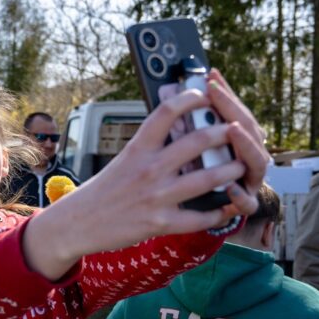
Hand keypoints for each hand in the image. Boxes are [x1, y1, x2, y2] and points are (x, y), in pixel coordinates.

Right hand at [25, 84, 267, 278]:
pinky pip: (199, 218)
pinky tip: (226, 207)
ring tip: (240, 166)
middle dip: (224, 133)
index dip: (191, 98)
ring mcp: (156, 197)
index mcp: (137, 148)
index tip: (206, 94)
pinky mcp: (160, 223)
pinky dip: (218, 212)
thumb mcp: (123, 159)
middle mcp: (149, 169)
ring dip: (231, 170)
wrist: (77, 223)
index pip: (167, 112)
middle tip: (236, 130)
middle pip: (197, 141)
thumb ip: (149, 146)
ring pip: (208, 178)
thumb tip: (174, 127)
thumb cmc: (102, 190)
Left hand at [207, 68, 271, 197]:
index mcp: (239, 140)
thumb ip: (195, 124)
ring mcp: (249, 179)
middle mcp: (248, 156)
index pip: (235, 111)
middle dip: (232, 109)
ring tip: (231, 129)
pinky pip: (247, 203)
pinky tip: (230, 189)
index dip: (225, 94)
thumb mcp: (194, 148)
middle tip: (216, 93)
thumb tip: (183, 92)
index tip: (210, 77)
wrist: (208, 206)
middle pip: (249, 129)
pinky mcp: (243, 204)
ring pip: (257, 161)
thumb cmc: (200, 173)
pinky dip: (240, 196)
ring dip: (245, 143)